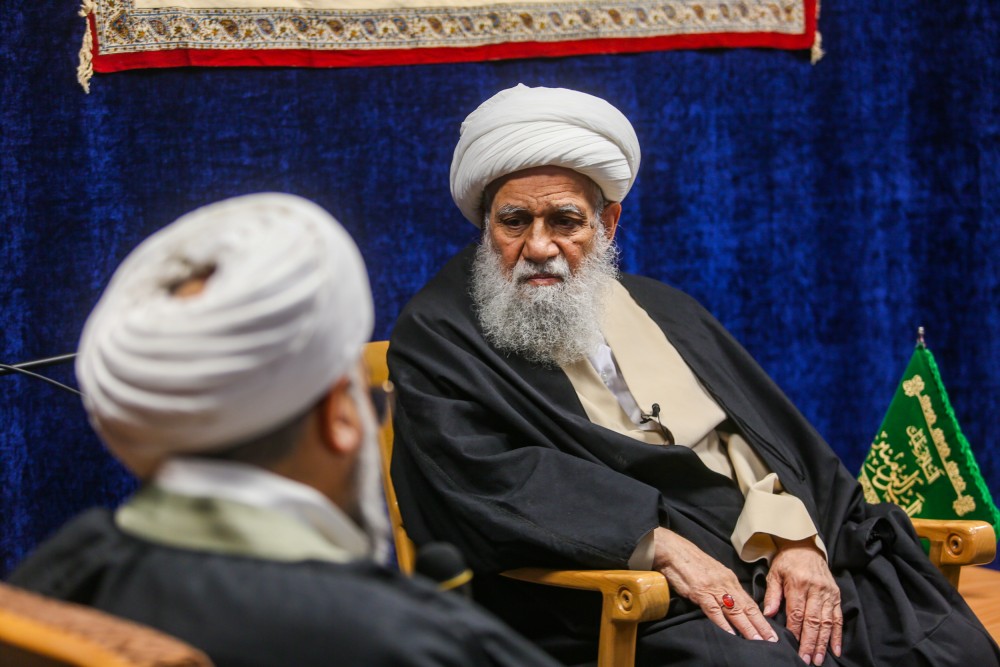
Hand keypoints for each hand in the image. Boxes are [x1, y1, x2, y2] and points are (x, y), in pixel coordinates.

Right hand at [651, 527, 777, 641]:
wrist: (674, 550)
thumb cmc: (690, 562)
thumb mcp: (712, 573)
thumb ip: (722, 587)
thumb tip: (731, 603)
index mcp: (730, 580)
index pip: (749, 602)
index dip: (761, 618)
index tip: (770, 632)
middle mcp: (726, 584)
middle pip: (747, 608)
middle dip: (760, 626)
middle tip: (772, 640)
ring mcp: (713, 588)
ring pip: (734, 610)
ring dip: (747, 627)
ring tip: (757, 641)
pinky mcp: (700, 591)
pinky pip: (714, 609)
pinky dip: (723, 622)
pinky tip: (731, 633)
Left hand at [763, 537, 842, 664]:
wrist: (805, 546)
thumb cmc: (786, 562)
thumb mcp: (774, 573)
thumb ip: (772, 594)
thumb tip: (768, 614)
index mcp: (798, 583)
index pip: (797, 612)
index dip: (795, 631)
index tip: (793, 647)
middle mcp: (816, 589)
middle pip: (813, 620)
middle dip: (810, 642)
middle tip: (807, 660)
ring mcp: (828, 593)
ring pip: (827, 621)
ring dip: (823, 642)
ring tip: (819, 658)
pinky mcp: (836, 595)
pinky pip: (838, 617)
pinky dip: (837, 634)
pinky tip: (836, 649)